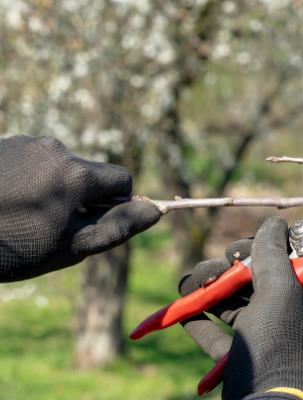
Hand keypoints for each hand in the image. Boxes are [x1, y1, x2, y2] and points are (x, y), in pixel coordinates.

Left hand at [0, 135, 160, 281]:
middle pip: (91, 172)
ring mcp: (24, 143)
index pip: (123, 179)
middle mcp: (54, 149)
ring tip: (24, 216)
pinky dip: (31, 180)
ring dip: (56, 188)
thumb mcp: (71, 247)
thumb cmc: (10, 248)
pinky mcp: (2, 144)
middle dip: (84, 197)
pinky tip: (8, 202)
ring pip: (61, 167)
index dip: (118, 205)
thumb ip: (119, 227)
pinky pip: (34, 161)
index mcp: (76, 174)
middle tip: (55, 227)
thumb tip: (155, 211)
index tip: (94, 224)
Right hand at [178, 217, 302, 398]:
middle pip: (253, 281)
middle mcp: (285, 316)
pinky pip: (218, 335)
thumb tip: (275, 222)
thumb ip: (274, 254)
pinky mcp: (239, 359)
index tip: (239, 249)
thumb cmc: (275, 345)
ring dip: (208, 292)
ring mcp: (262, 339)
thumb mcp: (279, 291)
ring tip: (187, 285)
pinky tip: (183, 313)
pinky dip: (200, 321)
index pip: (285, 260)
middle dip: (225, 271)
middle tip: (211, 270)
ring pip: (232, 305)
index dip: (260, 249)